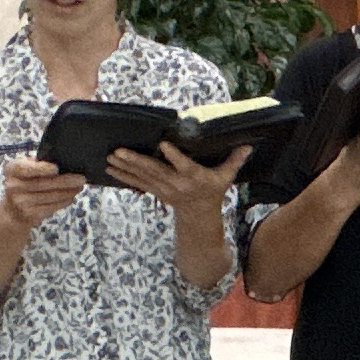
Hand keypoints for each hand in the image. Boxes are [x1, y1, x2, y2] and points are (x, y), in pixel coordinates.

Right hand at [0, 153, 90, 230]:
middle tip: (81, 178)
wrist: (13, 211)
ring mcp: (21, 202)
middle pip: (43, 183)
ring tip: (79, 187)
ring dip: (69, 192)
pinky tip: (71, 196)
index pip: (26, 169)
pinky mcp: (30, 214)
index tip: (56, 168)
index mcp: (12, 170)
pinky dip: (64, 201)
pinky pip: (52, 207)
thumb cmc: (24, 183)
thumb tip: (64, 162)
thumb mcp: (25, 169)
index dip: (42, 169)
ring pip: (51, 196)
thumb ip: (38, 164)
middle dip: (65, 181)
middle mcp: (14, 186)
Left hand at [113, 142, 234, 215]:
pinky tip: (110, 168)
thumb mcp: (226, 177)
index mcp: (194, 177)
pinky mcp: (155, 191)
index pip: (184, 166)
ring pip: (142, 176)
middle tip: (119, 151)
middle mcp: (176, 183)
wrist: (199, 215)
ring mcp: (163, 188)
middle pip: (155, 171)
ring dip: (125, 167)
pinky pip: (137, 183)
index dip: (174, 156)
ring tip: (111, 157)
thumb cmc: (213, 190)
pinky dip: (123, 175)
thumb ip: (235, 160)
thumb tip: (248, 144)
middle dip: (136, 161)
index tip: (164, 145)